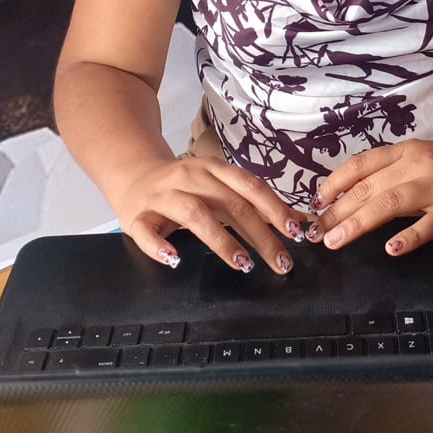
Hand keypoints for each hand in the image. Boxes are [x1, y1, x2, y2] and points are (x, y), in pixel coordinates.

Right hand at [116, 153, 310, 272]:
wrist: (134, 175)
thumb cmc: (184, 187)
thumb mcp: (218, 187)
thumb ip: (252, 202)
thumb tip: (298, 221)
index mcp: (213, 169)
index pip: (250, 186)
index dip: (275, 208)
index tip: (295, 232)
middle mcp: (189, 178)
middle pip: (230, 204)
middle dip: (260, 235)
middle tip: (280, 261)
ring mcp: (162, 196)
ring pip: (194, 214)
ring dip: (222, 240)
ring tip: (243, 263)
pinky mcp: (137, 215)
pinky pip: (145, 231)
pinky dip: (159, 247)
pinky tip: (174, 260)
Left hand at [308, 138, 432, 254]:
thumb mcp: (425, 161)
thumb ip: (395, 176)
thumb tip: (356, 198)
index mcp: (407, 152)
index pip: (361, 165)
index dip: (334, 184)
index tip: (315, 204)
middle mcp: (418, 164)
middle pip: (369, 187)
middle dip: (338, 211)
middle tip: (316, 233)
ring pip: (391, 201)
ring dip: (359, 222)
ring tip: (337, 241)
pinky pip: (432, 222)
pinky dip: (411, 236)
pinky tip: (393, 248)